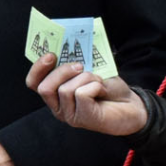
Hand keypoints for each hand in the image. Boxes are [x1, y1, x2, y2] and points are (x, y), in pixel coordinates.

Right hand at [26, 59, 147, 136]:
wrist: (131, 104)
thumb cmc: (108, 87)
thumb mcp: (89, 70)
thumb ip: (75, 63)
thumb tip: (68, 46)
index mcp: (55, 93)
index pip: (33, 83)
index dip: (38, 68)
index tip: (51, 54)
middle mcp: (58, 106)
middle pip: (44, 88)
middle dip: (61, 72)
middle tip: (79, 66)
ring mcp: (69, 115)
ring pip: (65, 90)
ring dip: (85, 78)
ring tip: (97, 81)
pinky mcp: (83, 119)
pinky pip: (81, 95)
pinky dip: (94, 86)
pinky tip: (101, 90)